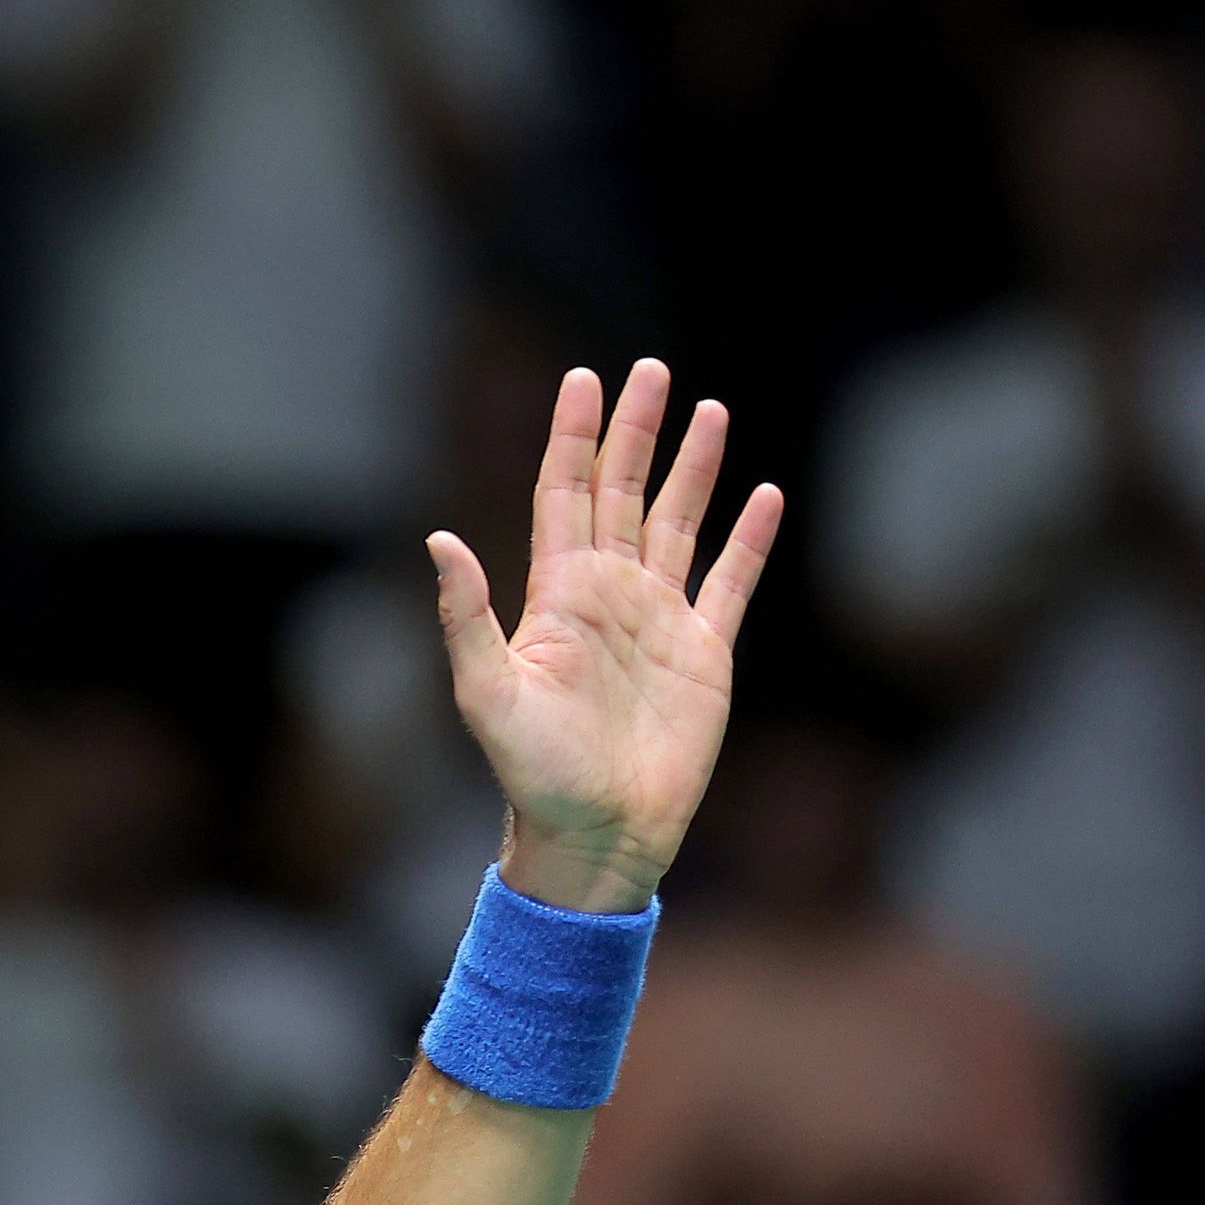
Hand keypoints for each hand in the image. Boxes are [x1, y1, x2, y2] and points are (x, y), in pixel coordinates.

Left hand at [428, 362, 782, 912]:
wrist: (599, 833)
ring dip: (694, 468)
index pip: (565, 494)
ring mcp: (659, 620)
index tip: (583, 378)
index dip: (573, 437)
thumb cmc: (535, 773)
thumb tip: (438, 540)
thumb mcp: (487, 693)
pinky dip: (750, 539)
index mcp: (557, 595)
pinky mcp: (706, 653)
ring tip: (710, 410)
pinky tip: (766, 495)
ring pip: (680, 523)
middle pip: (624, 492)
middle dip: (636, 431)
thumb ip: (466, 616)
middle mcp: (609, 595)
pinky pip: (731, 582)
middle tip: (651, 370)